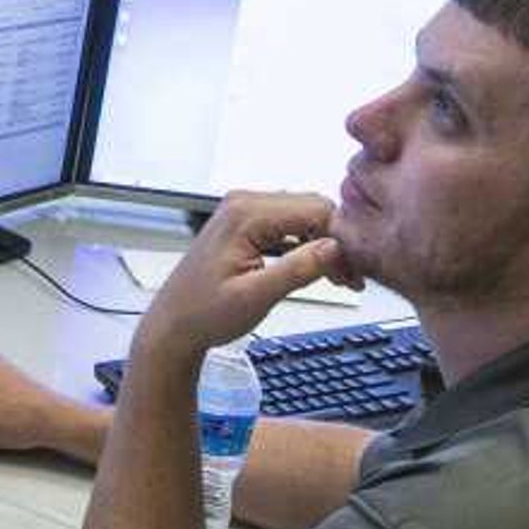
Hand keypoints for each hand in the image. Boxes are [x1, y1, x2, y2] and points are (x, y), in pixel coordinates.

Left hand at [133, 190, 357, 362]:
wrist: (174, 325)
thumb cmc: (203, 314)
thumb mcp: (255, 297)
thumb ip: (297, 269)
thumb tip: (335, 248)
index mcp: (245, 214)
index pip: (315, 209)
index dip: (342, 239)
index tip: (354, 271)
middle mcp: (244, 203)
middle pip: (312, 208)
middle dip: (336, 241)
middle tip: (350, 279)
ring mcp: (244, 211)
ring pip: (304, 216)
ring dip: (324, 245)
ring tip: (338, 279)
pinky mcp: (246, 224)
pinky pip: (288, 225)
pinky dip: (306, 245)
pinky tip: (317, 269)